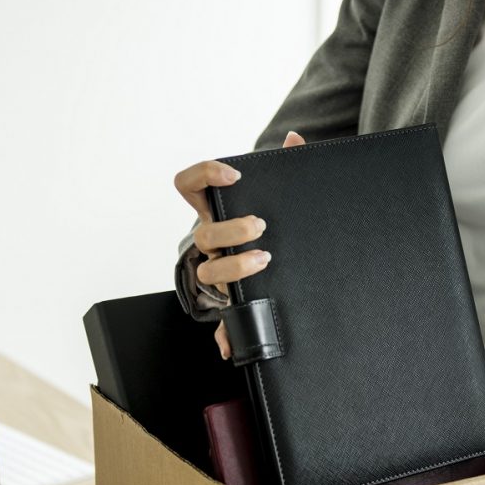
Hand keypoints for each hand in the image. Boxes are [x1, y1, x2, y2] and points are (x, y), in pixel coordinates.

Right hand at [173, 130, 305, 358]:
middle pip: (203, 232)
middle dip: (230, 228)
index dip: (204, 175)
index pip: (189, 185)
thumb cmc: (272, 223)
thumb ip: (287, 163)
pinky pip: (222, 323)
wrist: (278, 263)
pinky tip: (231, 346)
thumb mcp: (280, 195)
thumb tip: (295, 139)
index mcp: (218, 211)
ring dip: (232, 267)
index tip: (234, 175)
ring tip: (262, 261)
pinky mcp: (232, 301)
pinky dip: (225, 335)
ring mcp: (218, 271)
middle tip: (259, 225)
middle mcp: (212, 241)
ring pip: (208, 271)